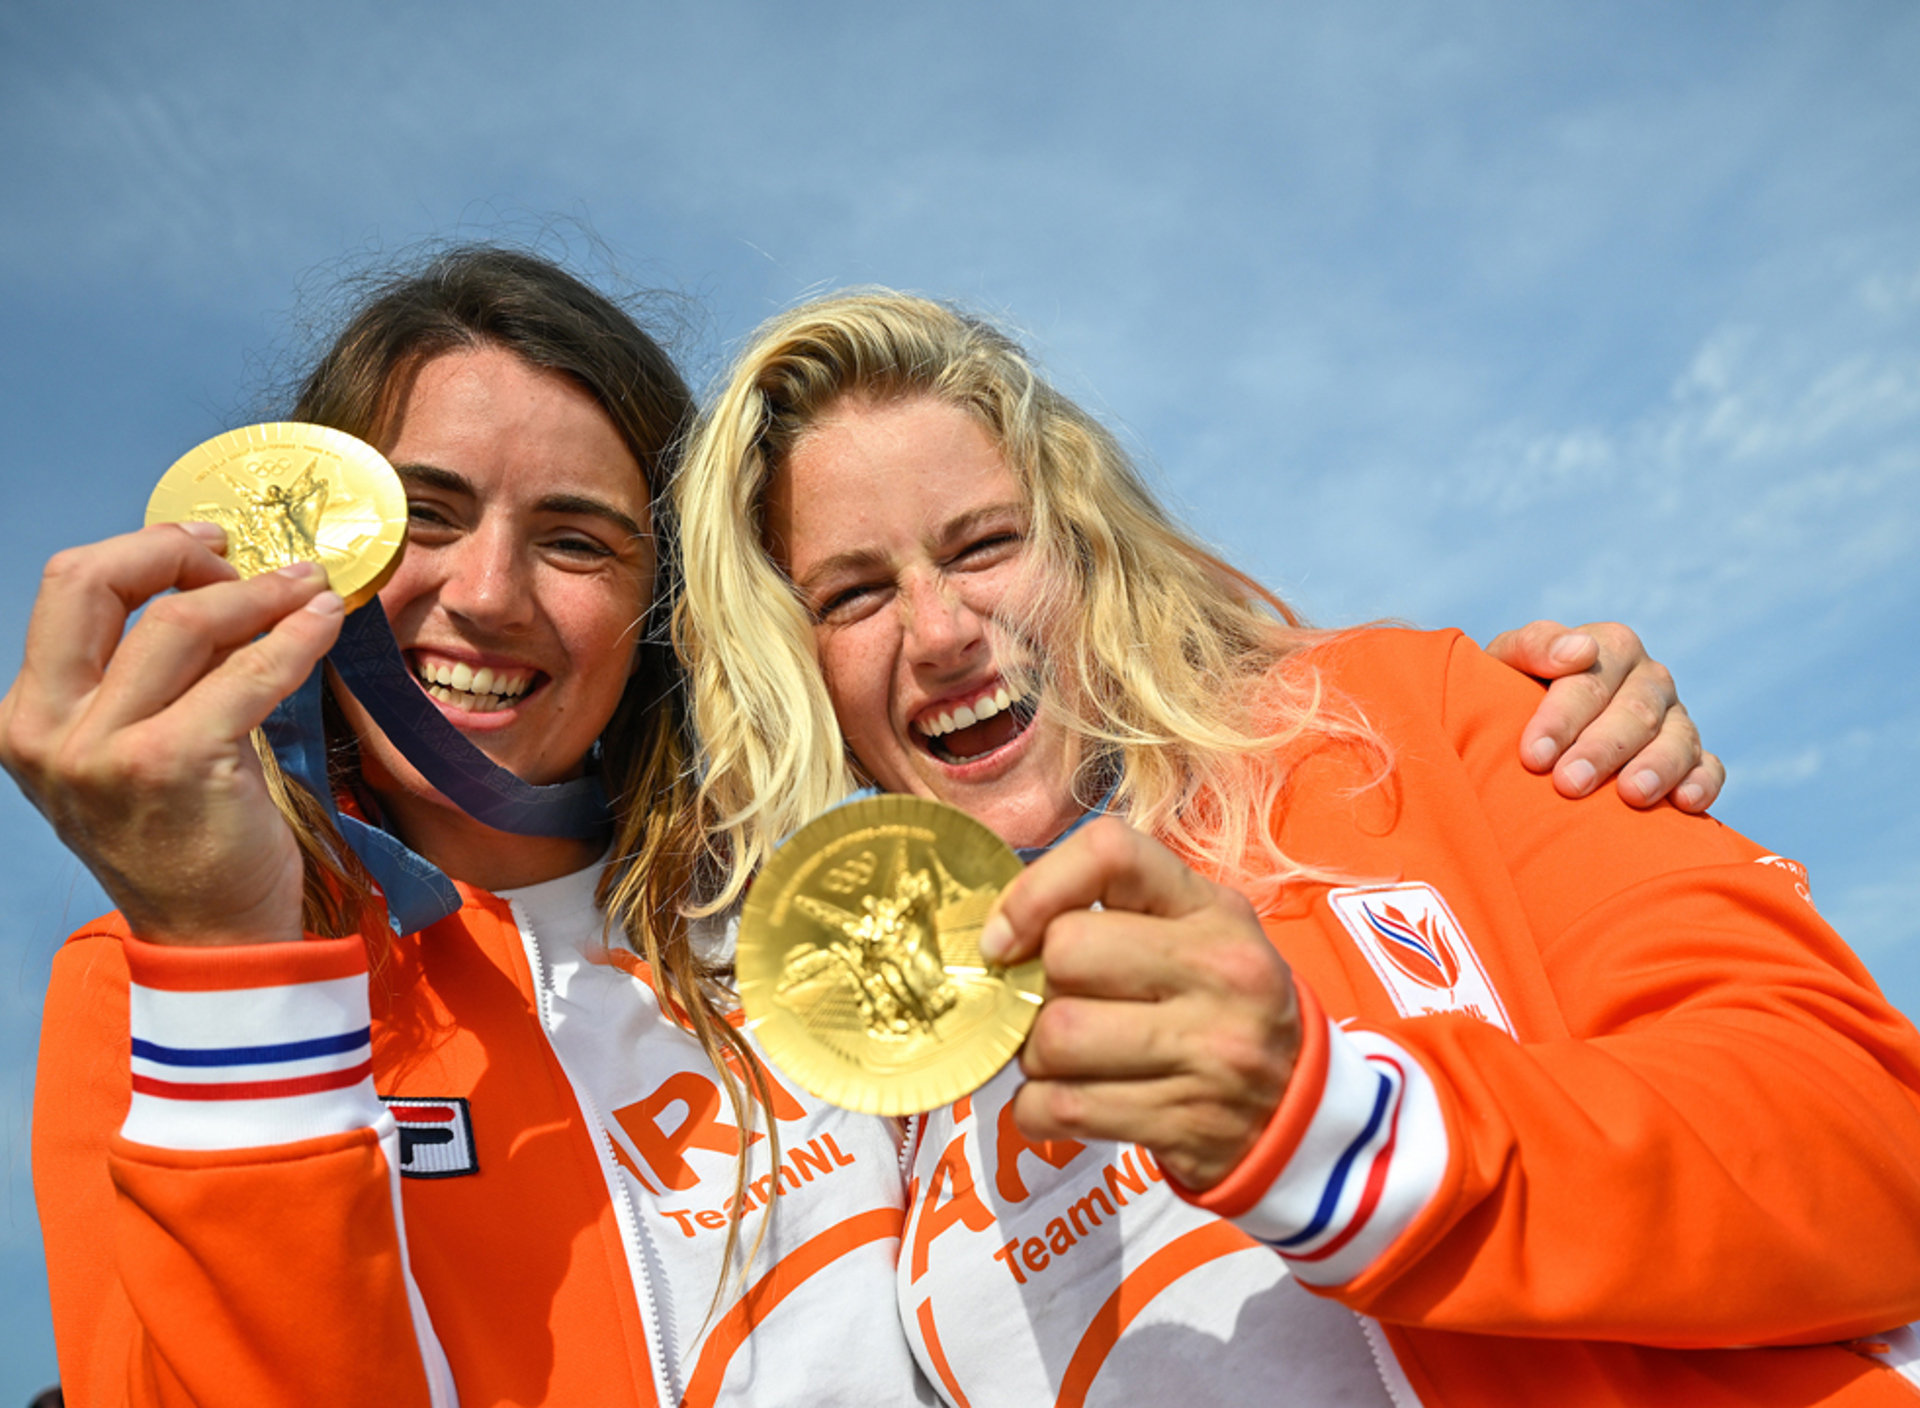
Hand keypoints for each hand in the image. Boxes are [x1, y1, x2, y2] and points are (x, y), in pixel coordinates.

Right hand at [0, 523, 344, 945]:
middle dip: (171, 551)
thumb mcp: (138, 748)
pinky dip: (295, 637)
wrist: (214, 939)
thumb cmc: (188, 838)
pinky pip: (247, 672)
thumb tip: (218, 588)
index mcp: (30, 717)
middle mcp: (49, 731)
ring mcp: (105, 750)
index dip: (141, 553)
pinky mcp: (175, 765)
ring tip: (309, 589)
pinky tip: (325, 623)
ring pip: (178, 622)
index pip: (65, 591)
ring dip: (257, 592)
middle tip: (240, 555)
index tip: (206, 551)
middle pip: (90, 583)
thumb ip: (152, 675)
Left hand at [978, 818, 1300, 1190]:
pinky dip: (1037, 1110)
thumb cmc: (1219, 1007)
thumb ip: (1112, 913)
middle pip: (1066, 953)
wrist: (1300, 1112)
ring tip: (1065, 1058)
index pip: (1109, 854)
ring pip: (1055, 1037)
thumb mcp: (1195, 934)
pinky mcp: (1183, 1123)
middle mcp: (1219, 972)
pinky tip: (1066, 1102)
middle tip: (1054, 1005)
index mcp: (1214, 910)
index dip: (1035, 890)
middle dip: (1036, 986)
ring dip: (1034, 1055)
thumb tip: (998, 934)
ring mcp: (1207, 1052)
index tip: (1007, 937)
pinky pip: (1060, 1108)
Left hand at [1485, 620, 1724, 812]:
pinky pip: (1709, 766)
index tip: (1534, 756)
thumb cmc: (1513, 693)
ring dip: (1656, 767)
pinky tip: (1685, 803)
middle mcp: (1649, 678)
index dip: (1561, 718)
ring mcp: (1676, 717)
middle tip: (1569, 784)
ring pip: (1677, 738)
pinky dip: (1701, 782)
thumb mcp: (1507, 663)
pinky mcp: (1693, 755)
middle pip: (1634, 711)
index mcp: (1610, 646)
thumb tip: (1580, 649)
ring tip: (1632, 795)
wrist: (1532, 732)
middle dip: (1601, 749)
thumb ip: (1533, 646)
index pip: (1591, 679)